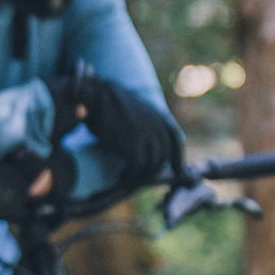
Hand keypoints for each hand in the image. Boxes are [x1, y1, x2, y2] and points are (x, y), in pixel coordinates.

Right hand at [50, 65, 184, 188]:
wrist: (95, 96)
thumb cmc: (106, 104)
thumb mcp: (132, 111)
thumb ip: (143, 126)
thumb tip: (147, 152)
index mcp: (156, 115)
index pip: (174, 139)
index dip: (177, 158)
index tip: (179, 172)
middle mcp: (156, 125)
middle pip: (162, 155)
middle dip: (153, 170)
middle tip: (139, 178)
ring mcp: (146, 135)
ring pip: (151, 164)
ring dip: (140, 175)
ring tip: (126, 178)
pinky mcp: (133, 144)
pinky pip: (138, 167)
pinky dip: (130, 176)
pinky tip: (121, 177)